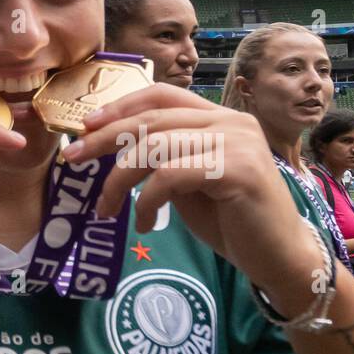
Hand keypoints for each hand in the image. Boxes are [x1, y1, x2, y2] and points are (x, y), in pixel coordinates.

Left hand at [64, 85, 324, 309]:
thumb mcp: (191, 183)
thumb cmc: (235, 222)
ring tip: (108, 211)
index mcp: (221, 117)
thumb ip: (164, 159)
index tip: (86, 126)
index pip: (163, 96)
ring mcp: (238, 143)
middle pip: (152, 119)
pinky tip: (146, 224)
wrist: (280, 257)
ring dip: (119, 180)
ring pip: (156, 146)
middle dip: (104, 138)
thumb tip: (116, 149)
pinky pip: (171, 176)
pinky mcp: (238, 170)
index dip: (121, 106)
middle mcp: (232, 122)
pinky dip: (147, 201)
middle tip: (73, 160)